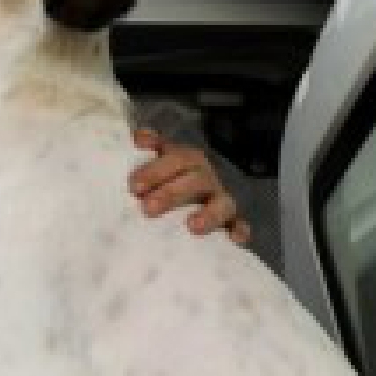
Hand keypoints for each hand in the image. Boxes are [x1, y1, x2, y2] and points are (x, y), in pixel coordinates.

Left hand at [130, 128, 250, 244]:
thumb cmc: (170, 181)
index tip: (135, 187)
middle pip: (195, 180)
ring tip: (193, 226)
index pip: (175, 158)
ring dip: (209, 214)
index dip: (156, 170)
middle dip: (172, 194)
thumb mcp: (160, 162)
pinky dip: (240, 230)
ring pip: (222, 203)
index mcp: (187, 160)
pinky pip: (240, 225)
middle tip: (148, 209)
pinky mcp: (234, 221)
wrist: (202, 189)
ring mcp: (222, 199)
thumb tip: (139, 137)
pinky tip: (235, 238)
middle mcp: (207, 177)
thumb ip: (150, 151)